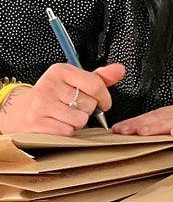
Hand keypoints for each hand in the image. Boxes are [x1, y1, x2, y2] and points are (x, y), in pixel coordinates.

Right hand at [0, 63, 124, 135]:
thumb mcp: (77, 81)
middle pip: (89, 105)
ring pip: (80, 120)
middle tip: (74, 108)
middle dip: (86, 110)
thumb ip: (101, 77)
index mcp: (61, 71)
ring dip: (77, 122)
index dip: (104, 97)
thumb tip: (120, 70)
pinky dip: (66, 131)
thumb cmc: (55, 96)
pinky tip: (58, 124)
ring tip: (66, 116)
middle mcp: (49, 85)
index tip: (103, 103)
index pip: (96, 85)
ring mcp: (41, 104)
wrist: (23, 110)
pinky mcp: (36, 122)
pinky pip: (67, 131)